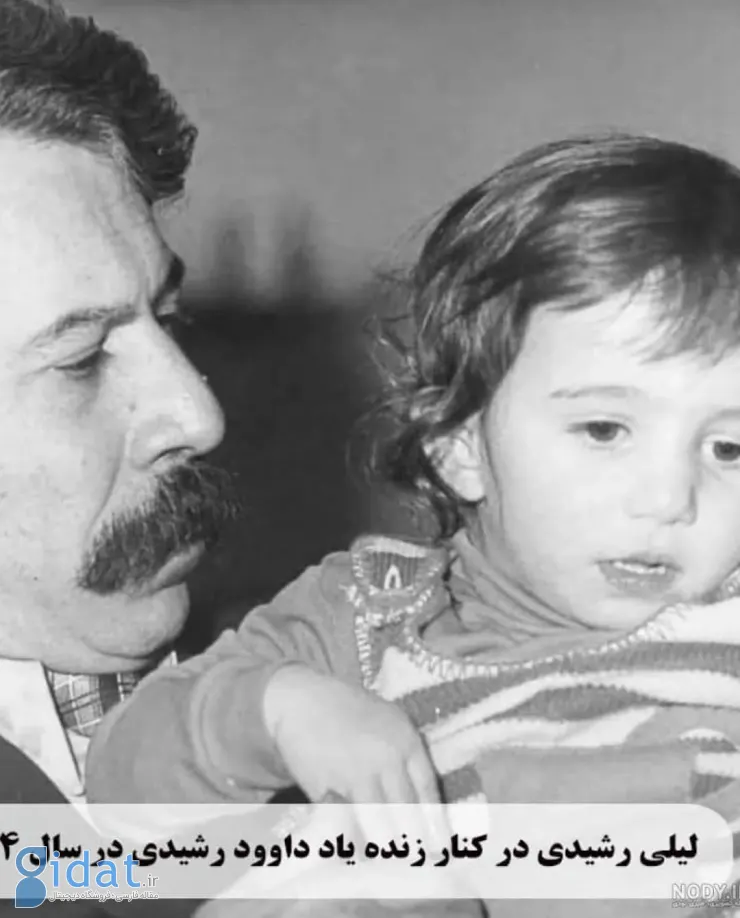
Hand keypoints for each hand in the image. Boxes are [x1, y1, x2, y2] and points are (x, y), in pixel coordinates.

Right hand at [262, 663, 447, 844]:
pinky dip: (354, 840)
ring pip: (379, 826)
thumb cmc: (350, 711)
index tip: (440, 848)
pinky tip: (359, 849)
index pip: (428, 792)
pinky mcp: (326, 791)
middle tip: (419, 861)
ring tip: (390, 859)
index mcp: (406, 741)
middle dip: (415, 844)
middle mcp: (385, 759)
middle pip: (407, 815)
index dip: (435, 825)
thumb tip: (425, 806)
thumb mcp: (389, 722)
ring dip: (386, 848)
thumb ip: (407, 758)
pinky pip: (347, 825)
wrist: (303, 702)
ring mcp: (355, 776)